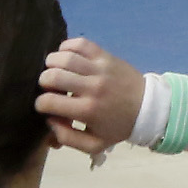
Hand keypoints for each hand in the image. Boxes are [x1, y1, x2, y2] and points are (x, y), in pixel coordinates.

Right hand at [38, 36, 142, 155]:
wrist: (147, 107)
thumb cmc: (118, 126)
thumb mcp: (94, 144)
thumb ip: (67, 138)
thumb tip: (49, 121)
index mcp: (87, 110)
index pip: (48, 101)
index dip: (40, 104)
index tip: (45, 105)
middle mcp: (91, 86)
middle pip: (52, 76)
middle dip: (43, 82)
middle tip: (50, 88)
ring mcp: (99, 68)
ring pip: (64, 57)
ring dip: (52, 64)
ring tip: (56, 71)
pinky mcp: (105, 55)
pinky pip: (80, 43)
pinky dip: (67, 46)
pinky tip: (67, 57)